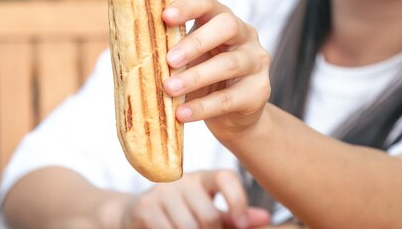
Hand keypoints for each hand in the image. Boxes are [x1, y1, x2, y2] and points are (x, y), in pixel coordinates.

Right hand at [120, 170, 269, 228]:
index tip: (240, 223)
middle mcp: (182, 179)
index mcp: (203, 177)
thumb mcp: (208, 213)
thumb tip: (265, 218)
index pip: (226, 178)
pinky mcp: (146, 207)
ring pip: (189, 228)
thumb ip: (234, 216)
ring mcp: (162, 191)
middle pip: (209, 216)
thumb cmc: (180, 215)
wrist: (136, 215)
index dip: (238, 200)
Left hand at [162, 0, 270, 139]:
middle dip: (196, 42)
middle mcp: (244, 35)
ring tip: (169, 89)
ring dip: (195, 77)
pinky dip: (203, 107)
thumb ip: (170, 50)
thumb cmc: (203, 78)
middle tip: (169, 59)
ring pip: (228, 64)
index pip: (207, 2)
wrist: (234, 118)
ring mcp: (256, 62)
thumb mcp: (188, 60)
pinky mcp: (259, 91)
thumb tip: (133, 51)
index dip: (187, 6)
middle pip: (227, 26)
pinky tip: (182, 113)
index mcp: (221, 19)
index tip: (164, 16)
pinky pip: (230, 98)